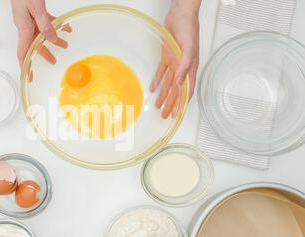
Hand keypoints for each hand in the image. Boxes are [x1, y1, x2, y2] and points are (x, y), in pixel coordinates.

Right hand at [11, 0, 68, 66]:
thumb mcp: (36, 9)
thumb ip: (45, 24)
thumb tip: (52, 38)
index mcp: (23, 27)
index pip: (23, 52)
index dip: (26, 65)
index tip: (28, 76)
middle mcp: (24, 25)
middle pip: (34, 44)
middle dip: (45, 53)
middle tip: (53, 61)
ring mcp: (28, 19)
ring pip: (41, 33)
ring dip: (53, 38)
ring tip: (64, 43)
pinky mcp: (32, 12)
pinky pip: (44, 22)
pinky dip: (54, 26)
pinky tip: (63, 26)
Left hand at [150, 0, 200, 118]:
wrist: (180, 15)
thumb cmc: (189, 28)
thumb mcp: (189, 48)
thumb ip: (185, 66)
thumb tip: (180, 82)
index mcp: (190, 67)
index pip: (186, 90)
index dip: (182, 103)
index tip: (177, 114)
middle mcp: (182, 68)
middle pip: (176, 91)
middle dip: (171, 104)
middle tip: (165, 115)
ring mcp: (174, 63)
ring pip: (168, 84)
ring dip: (164, 96)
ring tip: (158, 106)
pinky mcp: (166, 57)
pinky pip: (161, 72)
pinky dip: (157, 81)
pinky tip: (153, 89)